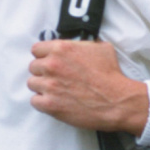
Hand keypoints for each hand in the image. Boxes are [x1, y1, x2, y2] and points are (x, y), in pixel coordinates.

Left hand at [28, 40, 148, 135]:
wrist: (116, 100)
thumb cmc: (111, 75)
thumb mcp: (101, 48)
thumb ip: (82, 45)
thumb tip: (78, 45)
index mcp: (61, 48)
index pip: (36, 49)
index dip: (44, 56)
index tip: (49, 61)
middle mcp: (52, 65)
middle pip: (33, 67)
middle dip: (44, 72)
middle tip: (56, 78)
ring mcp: (49, 85)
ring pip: (32, 83)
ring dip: (42, 87)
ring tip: (56, 91)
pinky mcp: (50, 104)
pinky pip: (34, 101)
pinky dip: (43, 102)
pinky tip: (55, 101)